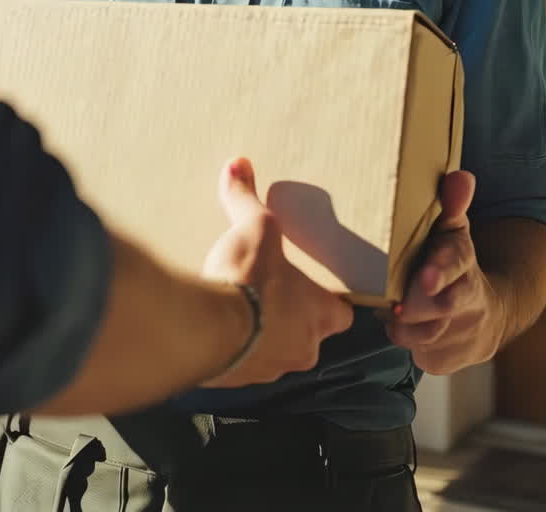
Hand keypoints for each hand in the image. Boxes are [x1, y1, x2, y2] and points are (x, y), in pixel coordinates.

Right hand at [202, 157, 352, 386]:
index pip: (342, 314)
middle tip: (272, 294)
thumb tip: (238, 164)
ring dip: (262, 336)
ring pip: (275, 354)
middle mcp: (301, 349)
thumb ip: (246, 198)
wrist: (203, 330)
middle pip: (309, 336)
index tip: (317, 288)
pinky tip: (216, 329)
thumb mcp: (252, 227)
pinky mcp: (235, 382)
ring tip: (240, 310)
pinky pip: (242, 366)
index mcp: (318, 314)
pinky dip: (233, 351)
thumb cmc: (246, 279)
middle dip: (293, 318)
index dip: (331, 301)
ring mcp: (268, 371)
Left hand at [384, 171, 505, 374]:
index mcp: (464, 261)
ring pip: (423, 335)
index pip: (456, 264)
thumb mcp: (454, 232)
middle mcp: (469, 301)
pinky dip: (407, 344)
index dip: (440, 271)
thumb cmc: (452, 263)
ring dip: (403, 326)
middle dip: (415, 308)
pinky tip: (405, 328)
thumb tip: (461, 176)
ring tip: (393, 310)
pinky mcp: (449, 361)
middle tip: (395, 306)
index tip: (424, 279)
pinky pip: (420, 355)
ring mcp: (462, 334)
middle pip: (440, 308)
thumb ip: (453, 204)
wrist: (487, 314)